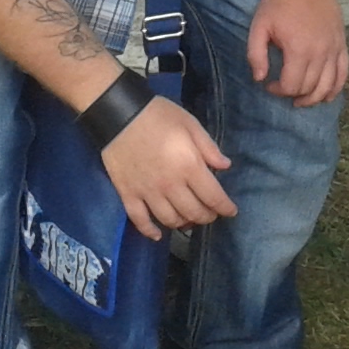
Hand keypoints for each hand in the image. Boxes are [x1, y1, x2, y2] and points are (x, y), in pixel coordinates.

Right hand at [99, 95, 235, 240]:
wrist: (118, 113)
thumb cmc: (158, 115)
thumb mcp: (190, 123)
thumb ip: (209, 147)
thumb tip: (225, 166)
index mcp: (189, 166)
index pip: (213, 197)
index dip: (225, 207)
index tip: (231, 211)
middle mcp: (170, 185)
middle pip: (193, 212)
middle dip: (207, 216)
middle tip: (211, 213)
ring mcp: (148, 192)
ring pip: (170, 220)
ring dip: (183, 223)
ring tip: (189, 219)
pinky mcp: (128, 194)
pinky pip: (140, 221)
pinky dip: (150, 231)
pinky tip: (158, 235)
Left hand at [247, 0, 348, 105]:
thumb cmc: (279, 3)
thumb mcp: (259, 26)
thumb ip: (256, 54)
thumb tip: (260, 79)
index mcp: (299, 50)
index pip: (292, 85)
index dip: (278, 90)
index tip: (269, 84)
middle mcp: (320, 53)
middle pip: (309, 88)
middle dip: (294, 94)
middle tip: (283, 88)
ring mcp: (334, 50)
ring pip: (328, 85)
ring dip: (315, 98)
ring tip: (302, 100)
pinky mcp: (341, 45)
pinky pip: (343, 73)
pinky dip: (336, 88)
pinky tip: (327, 96)